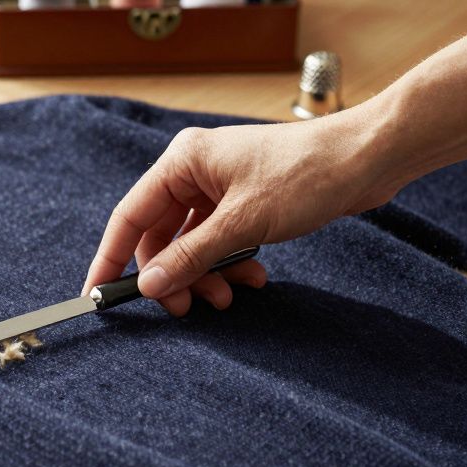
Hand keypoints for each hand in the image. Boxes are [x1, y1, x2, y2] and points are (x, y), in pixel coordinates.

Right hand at [82, 114, 402, 315]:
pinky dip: (230, 263)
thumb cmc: (308, 173)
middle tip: (188, 309)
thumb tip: (150, 285)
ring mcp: (221, 187)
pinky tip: (252, 276)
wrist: (368, 158)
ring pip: (192, 244)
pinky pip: (220, 241)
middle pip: (161, 236)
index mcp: (183, 162)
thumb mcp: (243, 223)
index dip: (112, 258)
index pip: (130, 216)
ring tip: (230, 295)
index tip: (98, 294)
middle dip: (175, 276)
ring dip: (207, 274)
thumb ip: (191, 256)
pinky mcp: (245, 201)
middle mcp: (195, 171)